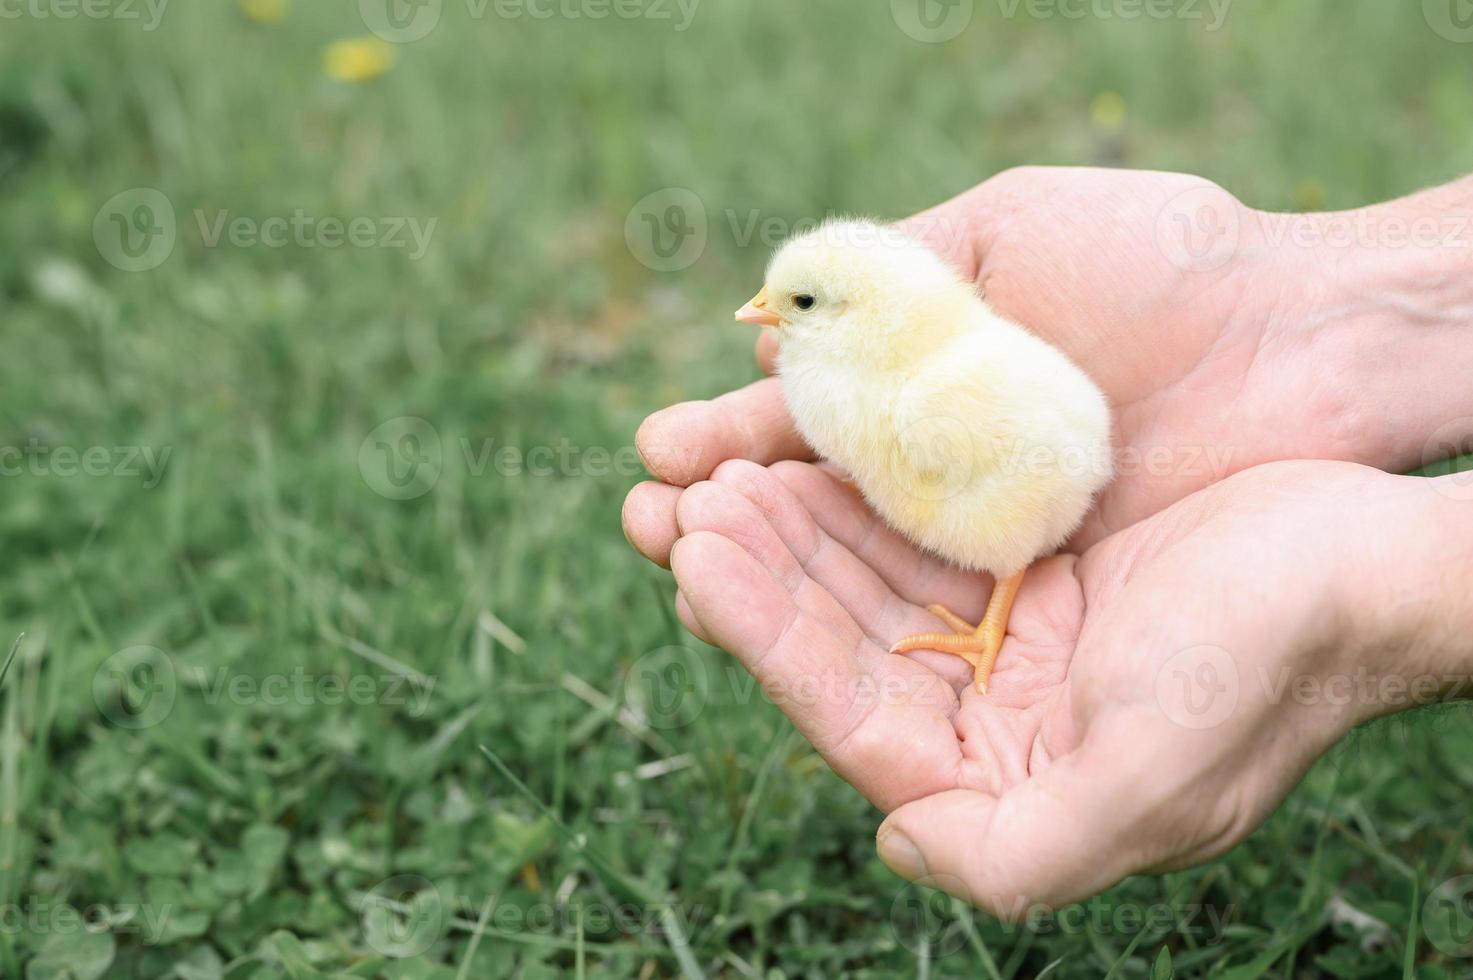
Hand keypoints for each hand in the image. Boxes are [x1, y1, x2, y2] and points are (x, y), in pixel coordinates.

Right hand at [630, 166, 1472, 552]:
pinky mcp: (1033, 589)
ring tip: (686, 571)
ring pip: (849, 569)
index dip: (724, 440)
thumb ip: (881, 274)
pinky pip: (925, 613)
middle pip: (806, 506)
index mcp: (917, 376)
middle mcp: (935, 465)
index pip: (797, 421)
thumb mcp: (1000, 231)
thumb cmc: (1156, 259)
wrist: (1299, 334)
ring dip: (766, 573)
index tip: (659, 453)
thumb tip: (758, 319)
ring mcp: (980, 534)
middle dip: (722, 513)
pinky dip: (853, 621)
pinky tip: (787, 626)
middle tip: (649, 524)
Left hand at [645, 454, 1464, 912]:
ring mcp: (1008, 634)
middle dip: (759, 574)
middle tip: (678, 504)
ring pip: (868, 580)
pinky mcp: (1030, 564)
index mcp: (1007, 779)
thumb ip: (1017, 854)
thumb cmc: (1266, 668)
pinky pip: (920, 528)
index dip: (764, 638)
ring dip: (794, 528)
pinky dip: (858, 495)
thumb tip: (894, 853)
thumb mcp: (1148, 785)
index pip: (849, 710)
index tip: (693, 563)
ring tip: (714, 473)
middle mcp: (994, 714)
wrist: (1369, 562)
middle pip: (843, 640)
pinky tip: (799, 456)